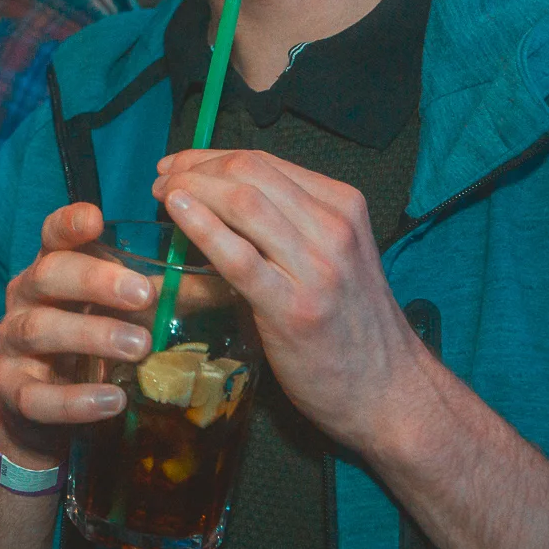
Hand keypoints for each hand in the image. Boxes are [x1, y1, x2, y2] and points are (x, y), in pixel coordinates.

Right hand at [0, 202, 156, 469]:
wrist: (40, 410)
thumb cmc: (88, 344)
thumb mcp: (116, 312)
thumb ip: (156, 295)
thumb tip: (223, 281)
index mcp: (51, 269)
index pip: (52, 235)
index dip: (69, 223)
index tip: (96, 217)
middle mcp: (25, 298)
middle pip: (48, 275)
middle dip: (94, 280)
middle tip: (143, 294)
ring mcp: (12, 344)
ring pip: (40, 329)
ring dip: (91, 334)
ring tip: (140, 347)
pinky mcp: (12, 392)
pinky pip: (38, 396)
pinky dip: (75, 399)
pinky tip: (113, 400)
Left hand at [155, 149, 437, 454]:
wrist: (388, 391)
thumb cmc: (352, 325)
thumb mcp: (331, 257)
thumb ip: (285, 228)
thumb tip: (215, 205)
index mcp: (343, 206)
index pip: (264, 161)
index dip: (209, 157)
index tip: (176, 166)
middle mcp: (334, 227)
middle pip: (249, 172)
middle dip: (194, 168)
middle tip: (160, 180)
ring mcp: (317, 267)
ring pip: (243, 201)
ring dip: (191, 189)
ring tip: (161, 196)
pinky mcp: (294, 308)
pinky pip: (240, 257)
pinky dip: (202, 227)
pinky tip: (177, 214)